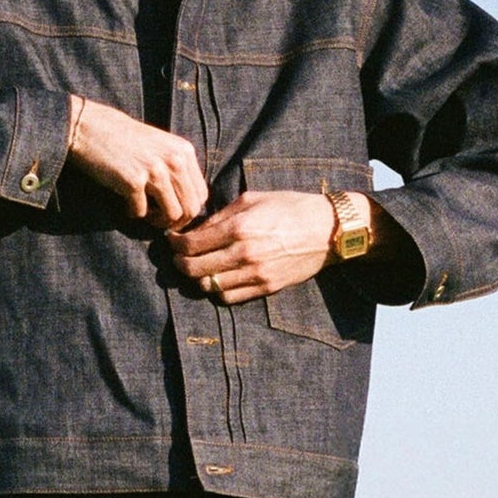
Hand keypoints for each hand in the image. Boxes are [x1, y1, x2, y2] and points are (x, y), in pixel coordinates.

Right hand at [66, 96, 208, 227]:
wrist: (91, 128)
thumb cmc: (125, 141)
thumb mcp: (162, 147)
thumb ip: (178, 169)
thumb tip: (189, 206)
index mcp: (185, 152)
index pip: (201, 196)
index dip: (187, 212)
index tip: (170, 213)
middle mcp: (175, 160)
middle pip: (190, 210)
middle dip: (173, 222)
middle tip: (156, 219)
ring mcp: (155, 170)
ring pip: (171, 216)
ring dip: (155, 221)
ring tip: (142, 211)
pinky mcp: (134, 181)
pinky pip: (141, 213)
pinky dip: (132, 213)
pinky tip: (123, 202)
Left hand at [169, 190, 337, 301]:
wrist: (326, 230)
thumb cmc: (290, 207)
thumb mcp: (253, 199)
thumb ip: (221, 216)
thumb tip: (195, 230)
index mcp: (238, 228)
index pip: (191, 243)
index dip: (174, 242)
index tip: (171, 238)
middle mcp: (243, 254)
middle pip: (194, 268)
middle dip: (179, 261)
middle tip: (178, 255)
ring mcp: (255, 275)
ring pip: (208, 286)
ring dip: (197, 278)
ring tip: (197, 266)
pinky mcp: (265, 288)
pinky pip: (228, 297)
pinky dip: (216, 290)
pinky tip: (216, 278)